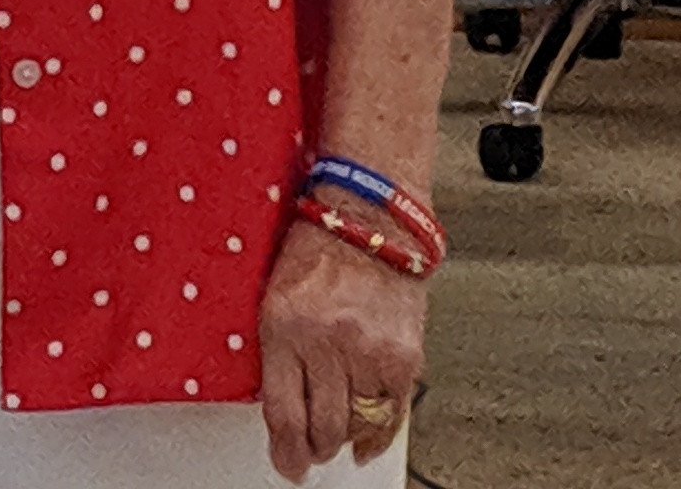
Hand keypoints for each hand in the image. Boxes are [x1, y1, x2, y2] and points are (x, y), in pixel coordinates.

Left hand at [257, 214, 423, 479]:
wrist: (369, 217)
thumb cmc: (317, 249)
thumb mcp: (275, 296)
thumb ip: (278, 354)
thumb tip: (284, 413)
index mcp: (284, 325)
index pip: (283, 411)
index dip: (285, 450)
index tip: (287, 464)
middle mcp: (327, 341)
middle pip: (322, 428)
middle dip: (315, 448)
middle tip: (311, 452)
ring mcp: (370, 350)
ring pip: (357, 425)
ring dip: (345, 437)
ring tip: (338, 432)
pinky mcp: (404, 355)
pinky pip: (392, 414)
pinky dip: (379, 433)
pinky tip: (367, 437)